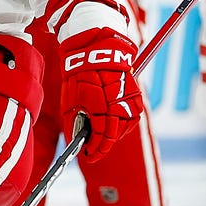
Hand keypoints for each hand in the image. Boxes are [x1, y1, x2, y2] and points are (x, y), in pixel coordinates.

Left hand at [59, 28, 141, 161]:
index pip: (101, 137)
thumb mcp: (70, 99)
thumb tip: (77, 141)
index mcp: (100, 104)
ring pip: (124, 128)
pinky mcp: (135, 95)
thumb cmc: (79, 73)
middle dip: (102, 146)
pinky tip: (112, 124)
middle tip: (92, 150)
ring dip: (113, 135)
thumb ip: (74, 122)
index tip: (87, 156)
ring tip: (101, 137)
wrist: (96, 49)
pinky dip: (122, 124)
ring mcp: (129, 99)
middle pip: (113, 135)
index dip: (94, 150)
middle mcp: (118, 103)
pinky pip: (132, 117)